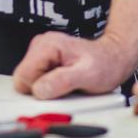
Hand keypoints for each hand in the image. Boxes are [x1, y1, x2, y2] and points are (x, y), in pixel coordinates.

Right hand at [12, 33, 134, 98]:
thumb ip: (62, 81)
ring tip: (68, 85)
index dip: (38, 91)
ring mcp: (41, 53)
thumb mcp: (87, 75)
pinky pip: (36, 81)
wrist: (114, 58)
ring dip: (46, 90)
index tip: (57, 92)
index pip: (22, 77)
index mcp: (46, 46)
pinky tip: (65, 83)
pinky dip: (49, 87)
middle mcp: (40, 46)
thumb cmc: (104, 64)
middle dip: (41, 91)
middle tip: (65, 89)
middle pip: (23, 80)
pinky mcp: (44, 61)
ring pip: (29, 82)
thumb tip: (39, 90)